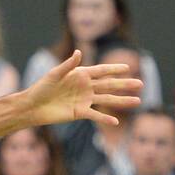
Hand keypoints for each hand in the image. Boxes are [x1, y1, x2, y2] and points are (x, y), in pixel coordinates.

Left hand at [25, 50, 141, 126]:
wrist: (33, 107)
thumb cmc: (42, 88)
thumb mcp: (55, 74)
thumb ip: (68, 65)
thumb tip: (79, 53)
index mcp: (81, 74)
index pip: (102, 70)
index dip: (114, 69)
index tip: (128, 67)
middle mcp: (85, 87)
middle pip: (109, 84)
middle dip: (125, 84)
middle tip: (141, 84)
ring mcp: (84, 100)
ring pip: (107, 99)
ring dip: (121, 100)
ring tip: (137, 101)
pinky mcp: (79, 112)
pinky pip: (95, 114)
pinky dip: (105, 118)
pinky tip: (116, 121)